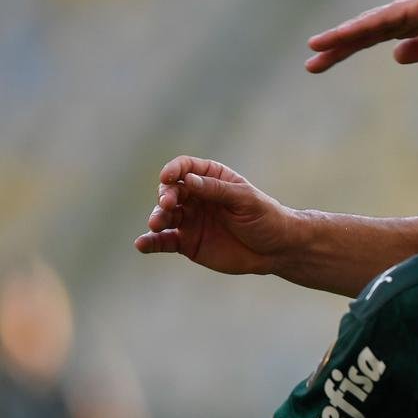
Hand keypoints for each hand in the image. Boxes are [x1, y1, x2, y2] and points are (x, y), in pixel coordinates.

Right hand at [134, 157, 295, 276]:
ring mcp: (190, 220)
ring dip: (156, 218)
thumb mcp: (245, 200)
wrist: (276, 249)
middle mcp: (197, 197)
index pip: (186, 168)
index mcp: (213, 179)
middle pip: (171, 191)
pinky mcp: (187, 243)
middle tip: (167, 205)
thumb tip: (188, 180)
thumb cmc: (265, 218)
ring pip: (164, 215)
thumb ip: (217, 190)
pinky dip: (151, 242)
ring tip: (156, 224)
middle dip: (165, 195)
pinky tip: (142, 244)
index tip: (168, 176)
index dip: (175, 170)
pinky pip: (164, 241)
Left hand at [305, 0, 417, 72]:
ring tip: (314, 50)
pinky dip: (357, 30)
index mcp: (409, 24)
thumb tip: (396, 56)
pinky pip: (379, 22)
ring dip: (339, 38)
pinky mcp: (412, 9)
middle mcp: (401, 14)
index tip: (323, 63)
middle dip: (336, 48)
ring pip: (365, 27)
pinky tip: (339, 37)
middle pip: (362, 33)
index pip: (371, 39)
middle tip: (310, 65)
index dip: (347, 49)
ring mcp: (404, 10)